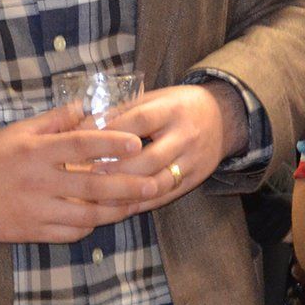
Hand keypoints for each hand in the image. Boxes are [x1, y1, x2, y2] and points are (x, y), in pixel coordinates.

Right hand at [0, 103, 154, 243]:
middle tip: (154, 184)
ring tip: (137, 205)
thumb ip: (54, 120)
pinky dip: (89, 226)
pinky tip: (103, 219)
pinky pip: (69, 233)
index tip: (137, 142)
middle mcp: (39, 181)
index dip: (110, 142)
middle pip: (92, 185)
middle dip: (127, 186)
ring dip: (116, 211)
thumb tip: (85, 106)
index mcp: (36, 151)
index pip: (80, 144)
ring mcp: (36, 209)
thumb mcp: (18, 131)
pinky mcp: (32, 231)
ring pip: (86, 214)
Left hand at [89, 84, 230, 209]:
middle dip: (117, 168)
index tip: (82, 141)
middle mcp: (185, 136)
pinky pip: (166, 196)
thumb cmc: (177, 105)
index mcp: (172, 109)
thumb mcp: (154, 98)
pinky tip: (119, 206)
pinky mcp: (195, 180)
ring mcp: (193, 161)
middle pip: (149, 158)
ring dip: (127, 191)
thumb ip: (123, 110)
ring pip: (158, 182)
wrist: (223, 117)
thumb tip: (82, 124)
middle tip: (88, 174)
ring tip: (99, 195)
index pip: (139, 121)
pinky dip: (141, 203)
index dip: (110, 132)